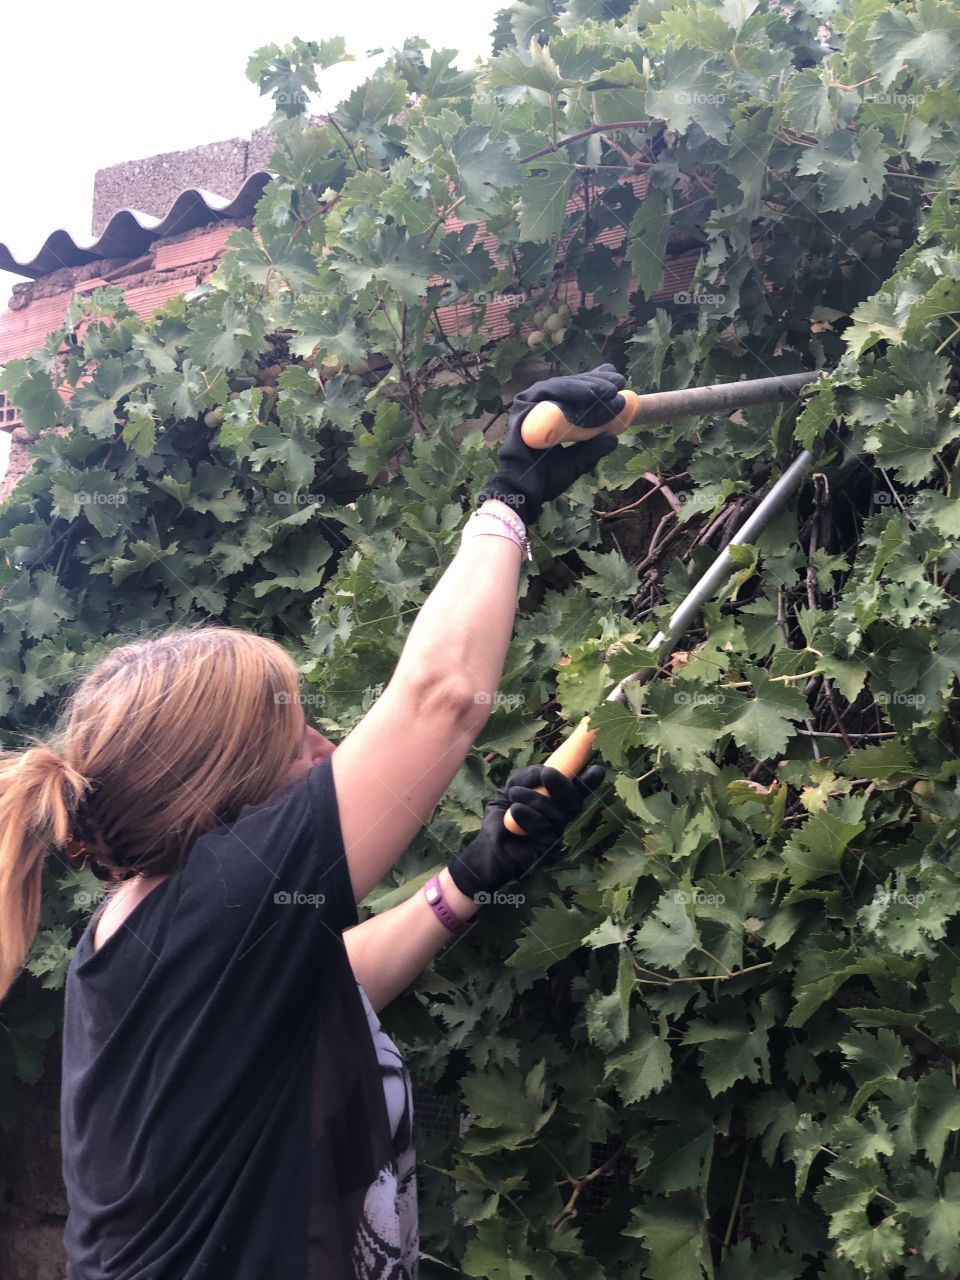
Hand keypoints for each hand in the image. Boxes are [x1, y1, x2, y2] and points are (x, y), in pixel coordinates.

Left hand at [446, 763, 605, 900]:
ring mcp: (559, 833)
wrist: (489, 844)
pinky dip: (528, 817)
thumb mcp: (512, 786)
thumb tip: (546, 771)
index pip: (578, 788)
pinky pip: (545, 829)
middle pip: (574, 800)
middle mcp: (563, 815)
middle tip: (547, 775)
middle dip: (562, 785)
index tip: (597, 769)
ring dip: (533, 799)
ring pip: (557, 812)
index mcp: (557, 799)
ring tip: (514, 796)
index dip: (590, 780)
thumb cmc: (503, 814)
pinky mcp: (551, 850)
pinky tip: (515, 812)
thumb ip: (529, 776)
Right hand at [477, 364, 625, 523]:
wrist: (525, 492)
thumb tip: (614, 438)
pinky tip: (591, 393)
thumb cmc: (546, 478)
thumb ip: (592, 449)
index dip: (594, 384)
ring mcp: (527, 405)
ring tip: (609, 388)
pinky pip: (547, 393)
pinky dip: (570, 390)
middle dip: (595, 381)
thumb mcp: (577, 461)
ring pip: (559, 386)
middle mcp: (536, 406)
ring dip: (586, 385)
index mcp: (548, 416)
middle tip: (618, 380)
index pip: (572, 393)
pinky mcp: (522, 407)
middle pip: (568, 386)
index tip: (617, 381)